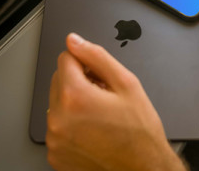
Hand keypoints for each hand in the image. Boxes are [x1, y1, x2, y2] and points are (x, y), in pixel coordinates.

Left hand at [46, 33, 186, 170]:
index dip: (85, 62)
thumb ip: (96, 57)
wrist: (143, 168)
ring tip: (99, 115)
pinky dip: (70, 124)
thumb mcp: (127, 84)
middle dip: (78, 81)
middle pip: (58, 79)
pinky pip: (57, 126)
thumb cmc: (139, 131)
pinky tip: (91, 130)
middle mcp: (58, 118)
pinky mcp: (55, 154)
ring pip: (57, 103)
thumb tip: (74, 41)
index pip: (65, 58)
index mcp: (75, 96)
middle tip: (103, 96)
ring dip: (73, 103)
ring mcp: (55, 139)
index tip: (98, 76)